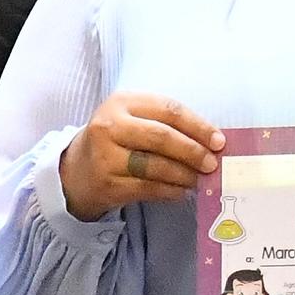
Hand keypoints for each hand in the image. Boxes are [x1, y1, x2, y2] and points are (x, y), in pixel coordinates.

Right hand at [55, 92, 221, 217]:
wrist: (76, 170)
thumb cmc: (115, 140)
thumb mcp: (132, 118)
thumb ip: (166, 123)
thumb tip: (210, 141)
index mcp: (121, 102)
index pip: (169, 110)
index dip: (198, 126)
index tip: (219, 141)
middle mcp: (109, 126)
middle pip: (162, 137)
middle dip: (193, 152)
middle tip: (212, 164)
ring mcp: (106, 157)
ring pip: (156, 166)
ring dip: (184, 174)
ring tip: (199, 179)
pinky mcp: (107, 183)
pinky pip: (148, 188)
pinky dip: (170, 191)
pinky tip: (181, 191)